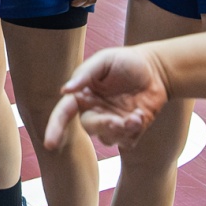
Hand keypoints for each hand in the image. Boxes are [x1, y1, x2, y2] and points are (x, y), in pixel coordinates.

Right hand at [46, 46, 167, 149]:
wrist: (156, 70)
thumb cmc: (126, 61)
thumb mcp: (104, 60)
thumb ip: (84, 74)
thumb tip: (65, 90)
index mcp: (82, 96)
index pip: (63, 113)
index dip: (55, 128)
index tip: (50, 144)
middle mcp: (94, 111)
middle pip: (89, 128)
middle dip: (103, 126)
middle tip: (117, 122)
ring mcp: (112, 122)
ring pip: (108, 138)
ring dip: (122, 130)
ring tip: (137, 115)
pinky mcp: (129, 131)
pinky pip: (127, 142)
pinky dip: (135, 131)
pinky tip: (141, 115)